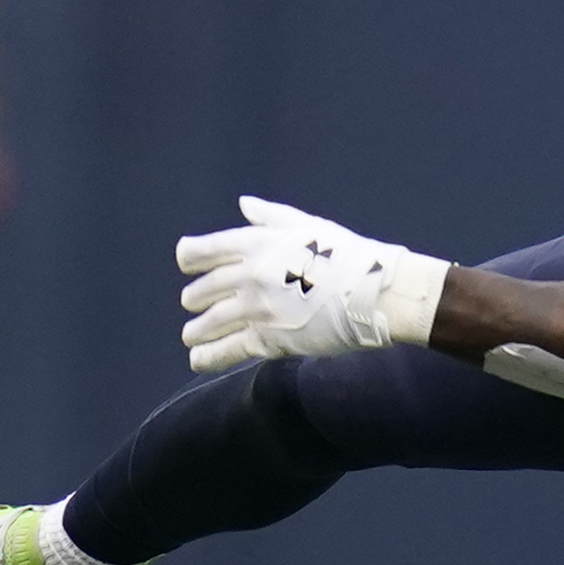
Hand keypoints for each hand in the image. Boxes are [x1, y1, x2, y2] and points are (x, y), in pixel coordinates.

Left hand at [175, 194, 447, 373]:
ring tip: (191, 335)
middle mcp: (249, 275)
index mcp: (256, 243)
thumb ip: (270, 216)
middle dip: (195, 298)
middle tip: (194, 304)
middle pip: (203, 290)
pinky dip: (208, 356)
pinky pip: (228, 350)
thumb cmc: (348, 255)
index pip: (202, 252)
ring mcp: (256, 309)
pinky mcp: (269, 340)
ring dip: (197, 330)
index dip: (189, 259)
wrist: (377, 292)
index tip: (186, 266)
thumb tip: (244, 204)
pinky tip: (196, 360)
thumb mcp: (308, 225)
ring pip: (210, 322)